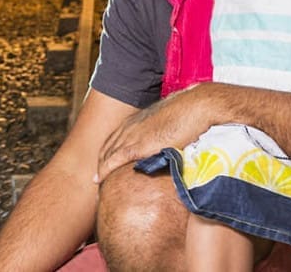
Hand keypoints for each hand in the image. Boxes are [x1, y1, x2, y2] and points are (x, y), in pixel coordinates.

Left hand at [95, 83, 219, 181]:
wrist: (195, 107)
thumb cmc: (189, 114)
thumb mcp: (171, 124)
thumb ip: (164, 135)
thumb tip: (170, 144)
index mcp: (136, 121)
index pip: (114, 139)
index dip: (108, 153)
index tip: (104, 165)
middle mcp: (129, 126)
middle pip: (106, 147)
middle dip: (100, 162)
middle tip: (96, 178)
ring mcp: (132, 135)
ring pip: (107, 154)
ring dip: (100, 168)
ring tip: (95, 184)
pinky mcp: (138, 145)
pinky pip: (114, 160)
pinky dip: (104, 171)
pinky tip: (99, 180)